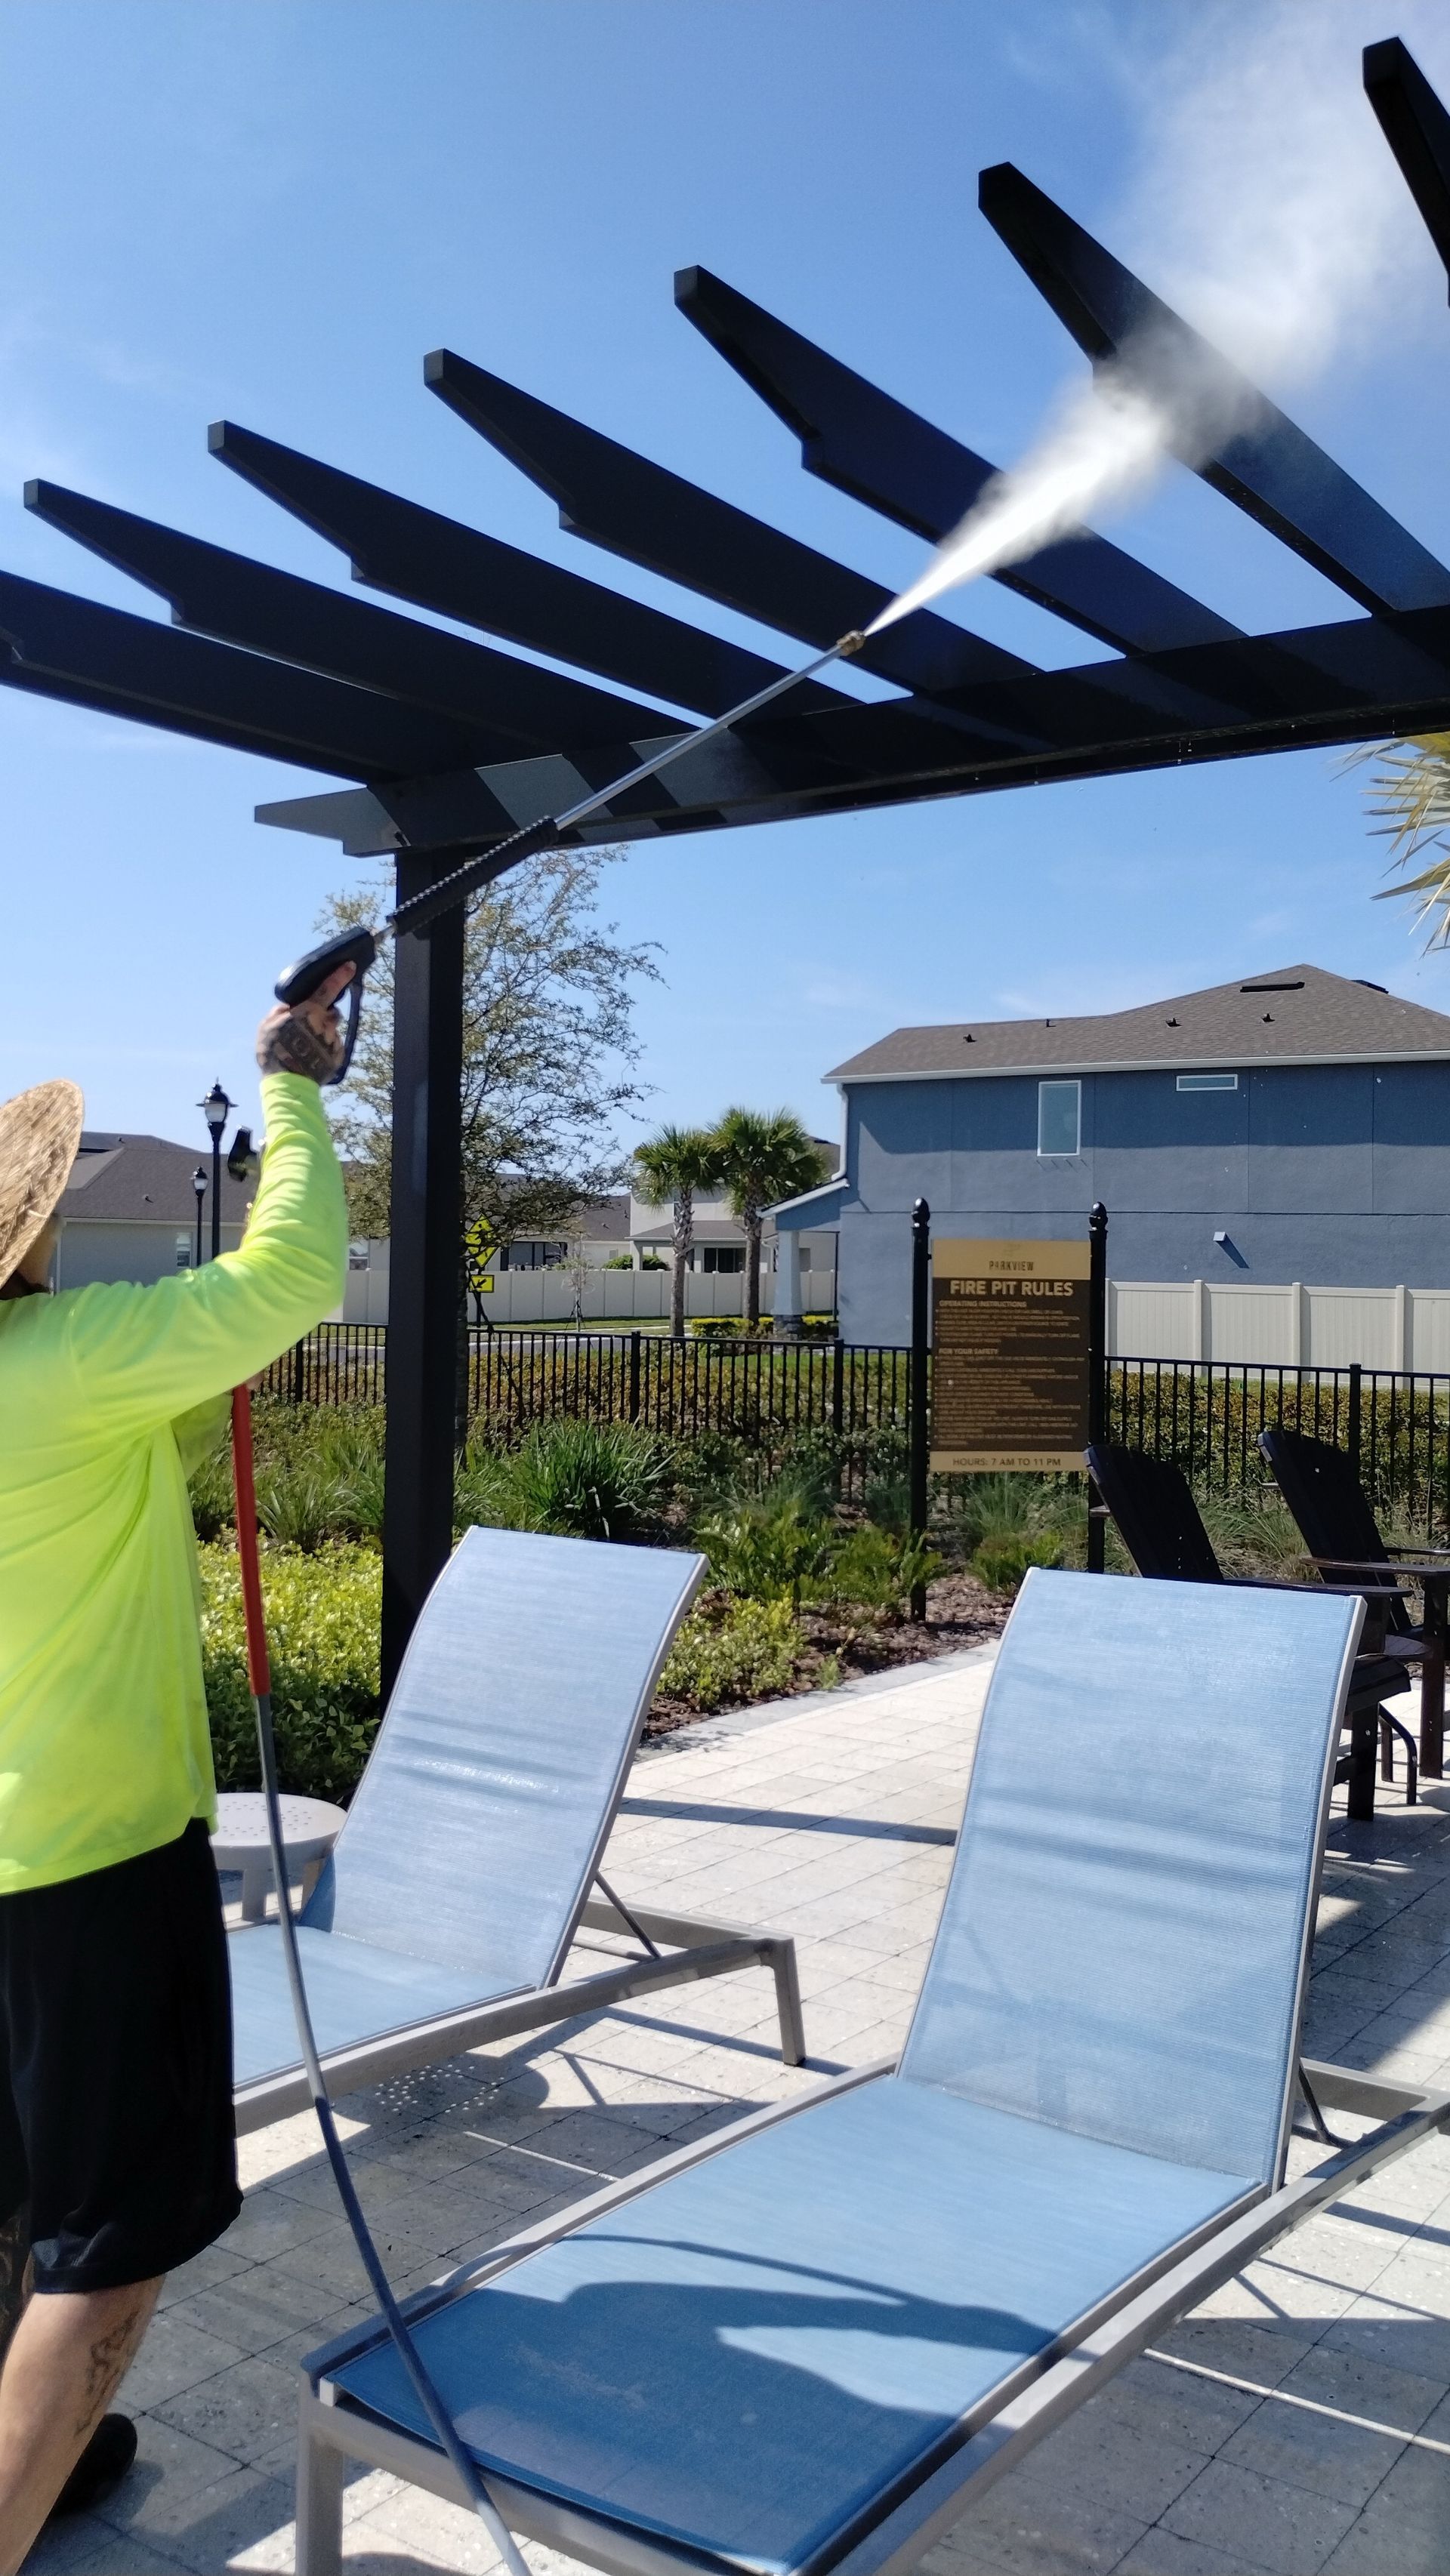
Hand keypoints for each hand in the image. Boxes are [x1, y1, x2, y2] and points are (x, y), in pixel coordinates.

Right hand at [255, 964, 353, 1081]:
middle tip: (308, 1026)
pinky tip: (311, 1058)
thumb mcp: (266, 1027)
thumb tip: (288, 1008)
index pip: (328, 988)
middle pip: (332, 1013)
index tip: (350, 966)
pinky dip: (324, 1050)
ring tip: (306, 1048)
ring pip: (331, 1031)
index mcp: (310, 1011)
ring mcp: (333, 1041)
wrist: (289, 1083)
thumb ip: (277, 1013)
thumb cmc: (275, 1052)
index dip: (340, 976)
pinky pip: (332, 1047)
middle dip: (324, 1015)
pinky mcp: (338, 1057)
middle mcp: (326, 1024)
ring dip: (322, 1034)